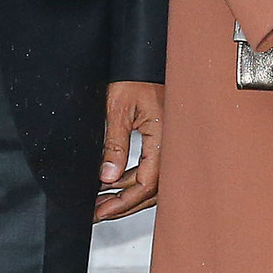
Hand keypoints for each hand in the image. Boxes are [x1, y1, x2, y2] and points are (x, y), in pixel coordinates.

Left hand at [96, 81, 164, 220]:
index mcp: (164, 137)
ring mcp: (170, 144)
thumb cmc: (135, 76)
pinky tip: (115, 183)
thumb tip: (108, 178)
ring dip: (128, 195)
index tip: (101, 210)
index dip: (123, 201)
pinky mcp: (165, 142)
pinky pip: (152, 169)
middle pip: (152, 190)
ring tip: (103, 202)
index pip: (146, 183)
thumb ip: (115, 145)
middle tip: (100, 214)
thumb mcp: (118, 110)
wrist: (145, 58)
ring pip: (153, 183)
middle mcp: (172, 144)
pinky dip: (134, 179)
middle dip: (124, 205)